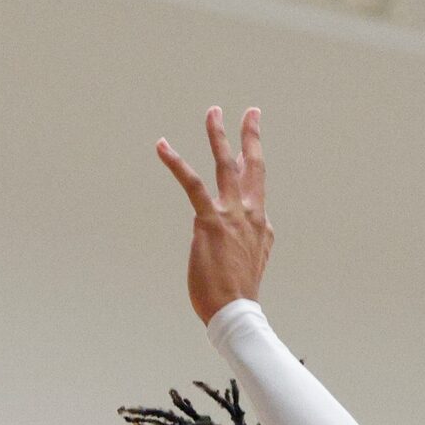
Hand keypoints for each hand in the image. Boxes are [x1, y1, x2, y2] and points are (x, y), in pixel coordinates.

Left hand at [157, 106, 272, 324]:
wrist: (236, 312)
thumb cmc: (238, 296)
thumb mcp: (251, 265)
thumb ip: (249, 245)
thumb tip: (245, 238)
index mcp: (261, 226)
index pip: (256, 194)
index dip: (248, 177)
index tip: (245, 158)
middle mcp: (251, 214)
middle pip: (254, 167)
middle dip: (251, 137)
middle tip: (252, 112)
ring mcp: (232, 215)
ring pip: (226, 165)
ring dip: (219, 135)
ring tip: (213, 112)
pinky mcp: (210, 220)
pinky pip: (192, 183)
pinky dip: (176, 162)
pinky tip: (163, 146)